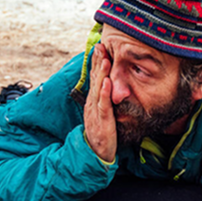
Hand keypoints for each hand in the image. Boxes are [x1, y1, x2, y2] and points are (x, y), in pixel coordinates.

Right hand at [84, 43, 116, 162]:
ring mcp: (96, 112)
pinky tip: (107, 82)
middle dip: (97, 62)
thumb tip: (109, 87)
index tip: (100, 48)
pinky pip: (103, 105)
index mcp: (93, 102)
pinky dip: (105, 93)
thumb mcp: (102, 114)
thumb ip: (105, 101)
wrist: (96, 154)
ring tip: (104, 58)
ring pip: (98, 90)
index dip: (97, 63)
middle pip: (95, 80)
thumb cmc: (102, 133)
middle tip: (100, 46)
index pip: (95, 79)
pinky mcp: (102, 121)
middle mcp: (92, 104)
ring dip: (101, 73)